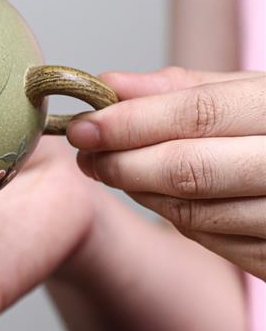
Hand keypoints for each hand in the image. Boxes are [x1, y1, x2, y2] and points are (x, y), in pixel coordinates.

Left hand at [67, 68, 265, 278]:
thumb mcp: (256, 92)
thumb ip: (186, 90)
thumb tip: (110, 85)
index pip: (199, 114)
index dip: (132, 121)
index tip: (82, 124)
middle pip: (191, 170)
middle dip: (124, 163)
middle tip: (85, 152)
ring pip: (197, 215)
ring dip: (142, 193)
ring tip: (113, 169)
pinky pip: (217, 245)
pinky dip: (176, 219)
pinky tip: (157, 196)